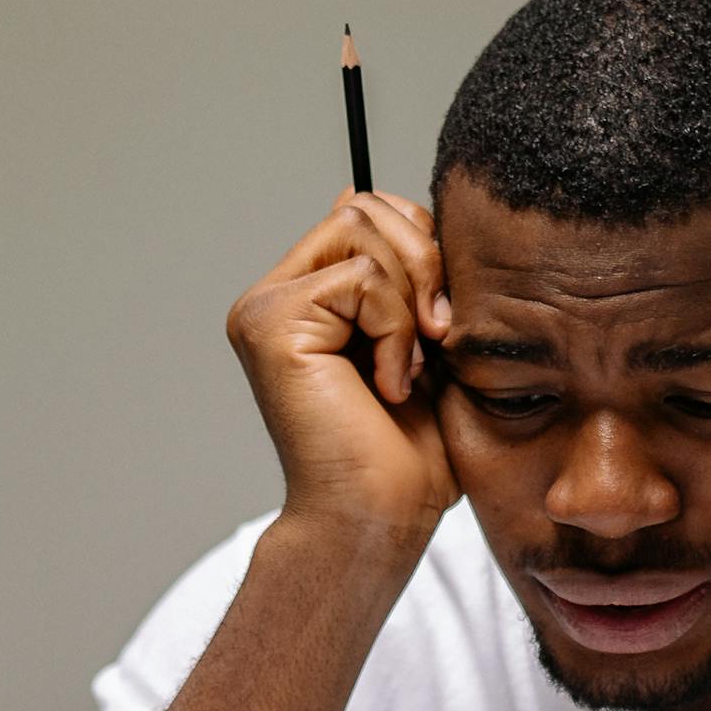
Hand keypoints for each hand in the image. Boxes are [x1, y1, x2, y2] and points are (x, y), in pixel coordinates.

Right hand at [226, 189, 457, 552]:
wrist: (381, 515)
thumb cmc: (409, 450)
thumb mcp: (425, 342)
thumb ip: (405, 277)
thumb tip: (364, 195)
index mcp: (310, 296)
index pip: (370, 214)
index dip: (424, 247)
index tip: (445, 317)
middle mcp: (276, 296)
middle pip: (367, 209)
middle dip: (425, 263)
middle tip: (439, 336)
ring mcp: (266, 308)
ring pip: (364, 234)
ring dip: (410, 304)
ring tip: (407, 367)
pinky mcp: (271, 323)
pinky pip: (361, 277)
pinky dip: (395, 331)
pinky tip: (388, 384)